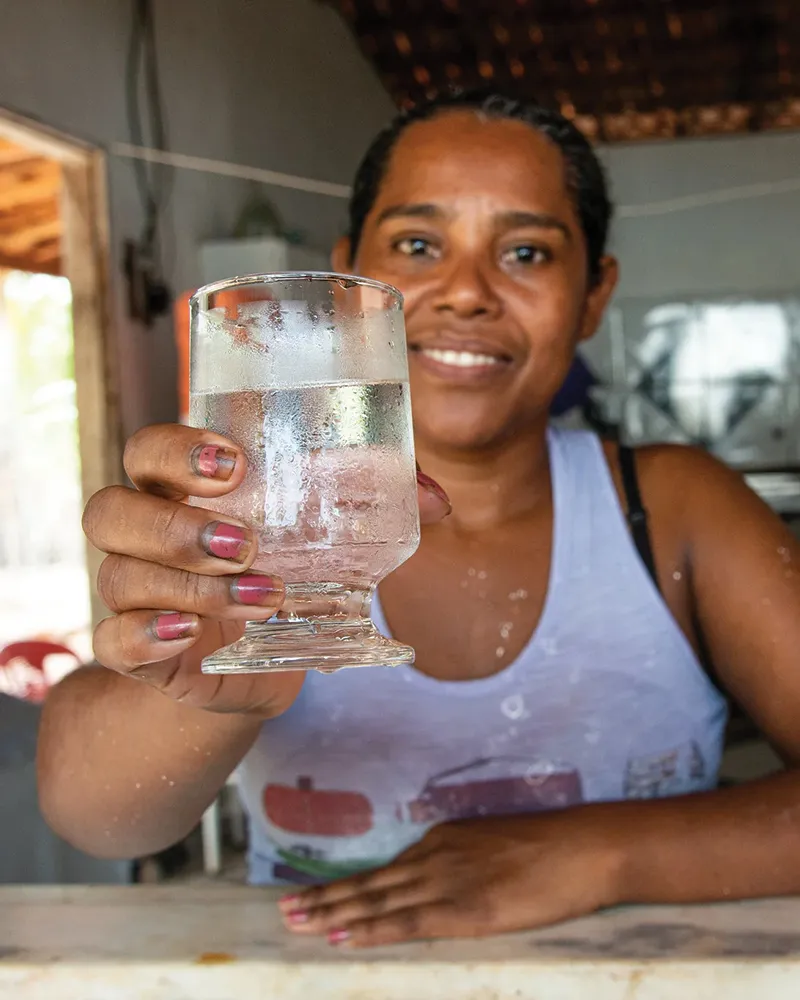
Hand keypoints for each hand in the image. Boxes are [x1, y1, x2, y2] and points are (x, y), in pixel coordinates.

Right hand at [83, 423, 449, 716]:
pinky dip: (146, 637)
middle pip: (110, 510)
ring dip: (191, 587)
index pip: (148, 450)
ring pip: (120, 577)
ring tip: (266, 596)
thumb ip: (376, 506)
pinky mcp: (139, 650)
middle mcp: (146, 534)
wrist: (266, 660)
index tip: (233, 464)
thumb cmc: (290, 573)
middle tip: (246, 541)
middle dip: (173, 524)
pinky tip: (191, 636)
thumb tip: (437, 502)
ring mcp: (135, 592)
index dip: (175, 451)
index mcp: (183, 490)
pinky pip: (112, 642)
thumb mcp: (330, 538)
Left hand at [279, 812, 622, 947]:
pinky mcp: (462, 908)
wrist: (583, 847)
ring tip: (294, 922)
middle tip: (282, 910)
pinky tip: (339, 936)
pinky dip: (367, 930)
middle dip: (322, 898)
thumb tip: (446, 882)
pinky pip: (405, 922)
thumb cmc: (551, 849)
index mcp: (442, 841)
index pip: (382, 871)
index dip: (344, 886)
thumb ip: (465, 862)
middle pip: (368, 884)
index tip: (309, 895)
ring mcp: (445, 881)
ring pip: (376, 901)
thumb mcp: (496, 847)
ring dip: (332, 914)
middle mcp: (433, 857)